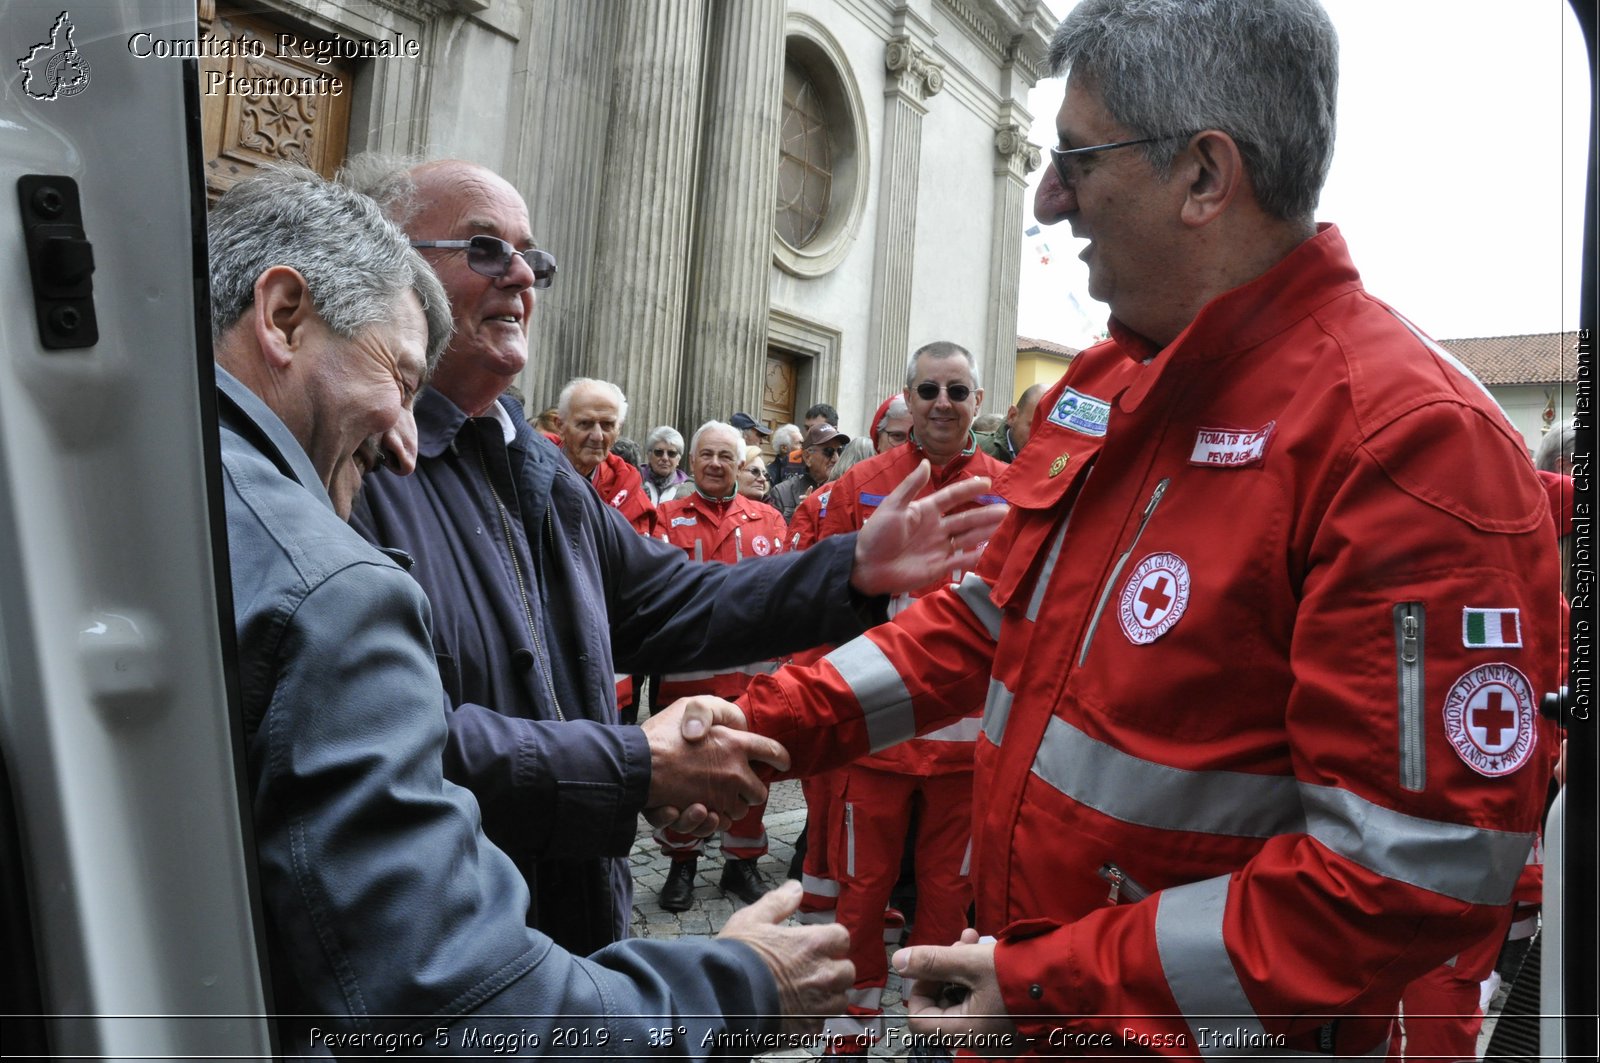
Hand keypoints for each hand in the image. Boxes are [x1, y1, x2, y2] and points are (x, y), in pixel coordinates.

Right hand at [642, 696, 789, 828]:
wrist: (637, 767)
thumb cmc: (660, 735)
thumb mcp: (690, 706)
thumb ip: (712, 713)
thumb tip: (728, 728)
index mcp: (735, 743)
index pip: (772, 751)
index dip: (779, 757)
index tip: (782, 762)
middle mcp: (735, 772)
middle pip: (760, 791)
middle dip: (752, 790)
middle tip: (737, 783)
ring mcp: (722, 797)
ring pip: (740, 811)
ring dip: (731, 806)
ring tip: (714, 796)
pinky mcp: (706, 815)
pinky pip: (720, 824)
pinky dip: (713, 820)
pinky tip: (702, 809)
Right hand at [718, 880, 852, 1035]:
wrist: (722, 998)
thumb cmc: (737, 956)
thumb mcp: (751, 919)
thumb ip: (778, 902)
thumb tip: (796, 887)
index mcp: (814, 944)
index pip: (842, 938)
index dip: (829, 940)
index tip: (815, 944)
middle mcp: (824, 975)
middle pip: (847, 971)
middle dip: (833, 969)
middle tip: (812, 970)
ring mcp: (819, 1005)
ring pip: (839, 1000)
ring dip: (828, 996)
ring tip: (806, 994)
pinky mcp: (808, 1030)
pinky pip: (821, 1024)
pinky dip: (812, 1020)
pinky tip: (795, 1014)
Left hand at [850, 461, 1006, 596]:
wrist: (865, 566)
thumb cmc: (876, 534)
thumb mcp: (892, 506)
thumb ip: (910, 486)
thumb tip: (927, 463)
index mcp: (925, 510)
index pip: (952, 497)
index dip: (969, 489)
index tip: (987, 483)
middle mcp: (936, 528)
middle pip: (966, 519)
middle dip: (986, 514)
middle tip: (1006, 510)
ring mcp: (938, 548)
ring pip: (967, 538)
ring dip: (985, 533)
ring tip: (1005, 527)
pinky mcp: (937, 568)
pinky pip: (960, 561)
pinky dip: (975, 557)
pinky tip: (989, 551)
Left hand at [894, 929, 1021, 1050]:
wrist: (1073, 981)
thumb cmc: (1021, 974)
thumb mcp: (971, 961)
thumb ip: (932, 961)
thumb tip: (899, 961)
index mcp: (966, 1032)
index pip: (919, 1019)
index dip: (920, 988)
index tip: (933, 965)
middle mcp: (979, 1041)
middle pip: (942, 1006)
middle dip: (945, 969)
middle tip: (960, 942)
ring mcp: (995, 1035)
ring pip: (962, 1000)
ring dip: (962, 968)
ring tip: (974, 939)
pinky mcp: (1010, 1025)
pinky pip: (982, 1004)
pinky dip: (979, 979)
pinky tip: (988, 953)